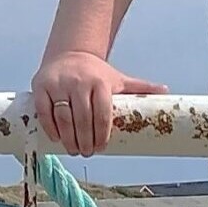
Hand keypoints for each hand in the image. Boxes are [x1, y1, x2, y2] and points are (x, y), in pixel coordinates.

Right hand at [31, 49, 165, 155]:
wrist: (70, 53)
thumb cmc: (96, 72)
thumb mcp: (118, 78)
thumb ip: (140, 87)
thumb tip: (166, 92)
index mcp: (100, 81)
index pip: (102, 113)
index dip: (102, 134)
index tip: (101, 148)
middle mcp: (79, 81)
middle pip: (83, 118)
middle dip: (85, 140)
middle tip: (87, 153)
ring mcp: (58, 83)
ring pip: (63, 117)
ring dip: (69, 138)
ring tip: (74, 150)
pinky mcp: (41, 86)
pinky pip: (44, 111)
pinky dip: (50, 127)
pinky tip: (57, 139)